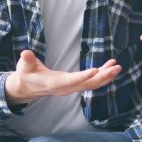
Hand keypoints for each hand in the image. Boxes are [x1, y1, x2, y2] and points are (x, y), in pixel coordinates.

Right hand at [4, 50, 120, 105]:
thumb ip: (26, 60)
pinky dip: (101, 75)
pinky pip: (90, 82)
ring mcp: (71, 88)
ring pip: (91, 85)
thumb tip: (25, 53)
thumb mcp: (24, 66)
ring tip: (117, 66)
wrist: (26, 88)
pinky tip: (110, 67)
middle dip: (102, 77)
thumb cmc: (26, 75)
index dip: (83, 77)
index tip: (96, 71)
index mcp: (54, 83)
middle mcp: (65, 88)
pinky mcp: (74, 85)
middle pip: (87, 85)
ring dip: (105, 76)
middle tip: (115, 68)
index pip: (71, 81)